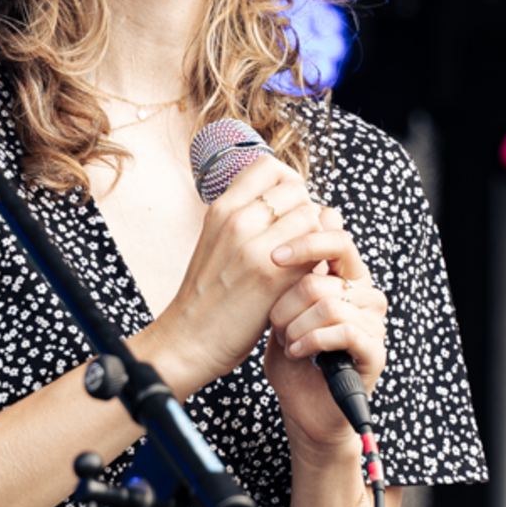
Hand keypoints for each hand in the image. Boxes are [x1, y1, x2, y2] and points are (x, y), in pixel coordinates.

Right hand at [150, 153, 357, 396]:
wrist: (188, 340)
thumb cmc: (207, 297)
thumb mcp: (215, 242)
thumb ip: (247, 218)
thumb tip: (288, 200)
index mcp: (221, 209)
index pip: (270, 166)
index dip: (289, 183)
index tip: (290, 208)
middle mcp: (237, 221)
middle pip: (297, 190)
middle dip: (306, 211)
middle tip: (300, 241)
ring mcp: (255, 247)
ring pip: (311, 216)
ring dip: (316, 237)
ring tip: (303, 260)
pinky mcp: (273, 276)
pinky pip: (315, 249)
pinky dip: (317, 261)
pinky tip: (303, 279)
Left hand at [264, 215, 388, 456]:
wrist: (304, 407)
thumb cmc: (292, 356)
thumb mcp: (282, 309)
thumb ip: (288, 275)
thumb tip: (284, 235)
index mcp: (345, 277)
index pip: (336, 237)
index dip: (304, 242)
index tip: (273, 258)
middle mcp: (365, 294)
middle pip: (320, 276)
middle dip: (285, 303)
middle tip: (275, 325)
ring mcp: (373, 322)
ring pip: (327, 304)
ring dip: (295, 326)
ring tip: (287, 342)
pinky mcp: (375, 351)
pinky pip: (343, 331)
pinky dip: (311, 341)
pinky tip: (298, 352)